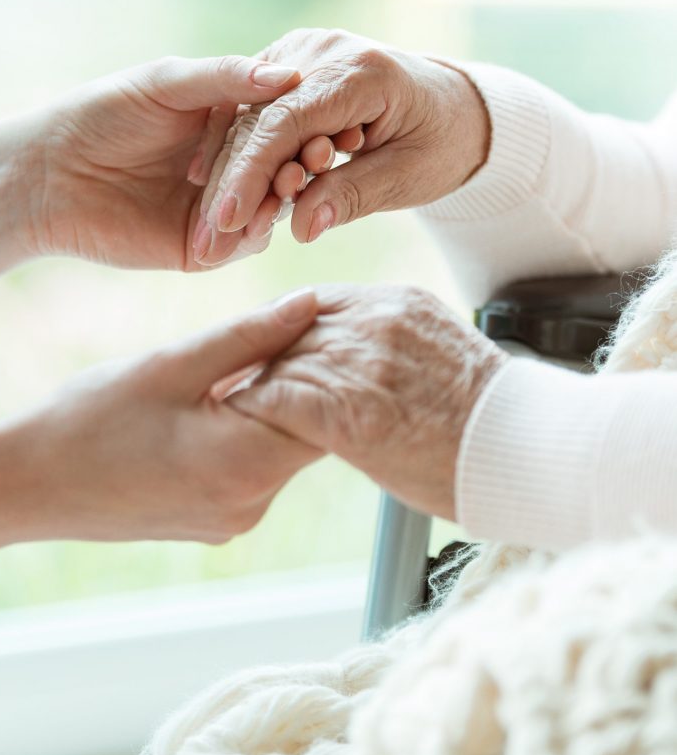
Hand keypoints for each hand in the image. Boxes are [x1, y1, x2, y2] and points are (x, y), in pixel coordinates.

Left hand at [2, 55, 299, 269]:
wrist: (51, 173)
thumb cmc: (103, 113)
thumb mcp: (167, 82)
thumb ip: (226, 78)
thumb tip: (290, 75)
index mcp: (226, 123)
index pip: (278, 126)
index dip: (300, 125)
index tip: (326, 121)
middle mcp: (228, 167)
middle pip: (279, 170)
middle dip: (296, 166)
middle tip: (315, 160)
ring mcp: (217, 209)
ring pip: (266, 209)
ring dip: (279, 200)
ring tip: (287, 189)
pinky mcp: (201, 248)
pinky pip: (239, 243)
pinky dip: (251, 233)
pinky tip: (257, 221)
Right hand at [5, 290, 321, 542]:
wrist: (29, 485)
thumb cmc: (91, 418)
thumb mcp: (173, 364)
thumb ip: (250, 335)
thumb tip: (311, 303)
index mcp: (245, 466)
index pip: (327, 410)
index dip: (325, 360)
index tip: (312, 322)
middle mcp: (251, 506)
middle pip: (309, 431)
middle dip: (300, 379)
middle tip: (278, 331)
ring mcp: (234, 521)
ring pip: (281, 448)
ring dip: (273, 405)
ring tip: (239, 364)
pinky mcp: (218, 523)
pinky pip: (254, 469)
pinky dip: (249, 432)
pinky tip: (216, 402)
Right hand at [196, 29, 489, 264]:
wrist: (452, 107)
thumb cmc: (439, 143)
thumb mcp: (407, 177)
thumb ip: (353, 196)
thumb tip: (301, 230)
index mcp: (359, 71)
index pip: (286, 122)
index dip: (252, 174)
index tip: (228, 222)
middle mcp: (322, 51)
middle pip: (257, 121)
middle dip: (231, 186)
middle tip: (207, 245)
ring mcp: (300, 54)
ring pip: (245, 119)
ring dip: (227, 176)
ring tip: (211, 233)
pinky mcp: (287, 68)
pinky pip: (250, 114)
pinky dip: (235, 155)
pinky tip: (214, 192)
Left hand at [227, 285, 506, 519]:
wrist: (529, 452)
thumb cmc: (489, 418)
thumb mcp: (441, 353)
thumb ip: (393, 342)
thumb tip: (359, 358)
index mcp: (397, 302)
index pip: (317, 303)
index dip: (285, 328)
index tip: (265, 351)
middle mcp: (374, 320)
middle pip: (290, 327)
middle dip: (260, 355)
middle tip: (231, 378)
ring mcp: (360, 361)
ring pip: (278, 360)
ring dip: (250, 384)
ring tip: (226, 404)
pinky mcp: (346, 409)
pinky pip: (276, 398)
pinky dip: (252, 409)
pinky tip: (238, 423)